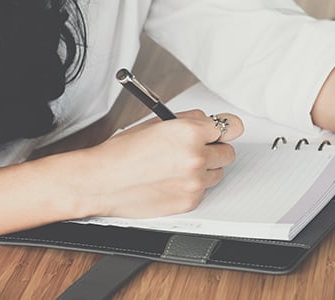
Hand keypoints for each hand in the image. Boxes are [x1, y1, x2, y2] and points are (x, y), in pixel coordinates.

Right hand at [76, 109, 244, 217]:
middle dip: (214, 149)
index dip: (224, 129)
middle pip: (228, 152)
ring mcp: (195, 181)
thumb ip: (188, 120)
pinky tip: (171, 181)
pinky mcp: (191, 201)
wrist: (102, 181)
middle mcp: (196, 156)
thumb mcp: (156, 123)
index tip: (222, 132)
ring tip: (178, 167)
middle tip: (194, 150)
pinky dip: (193, 186)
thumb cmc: (122, 152)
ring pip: (218, 173)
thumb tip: (208, 121)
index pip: (232, 127)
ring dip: (205, 169)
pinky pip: (204, 190)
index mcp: (189, 132)